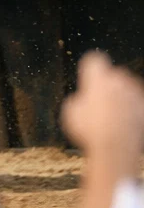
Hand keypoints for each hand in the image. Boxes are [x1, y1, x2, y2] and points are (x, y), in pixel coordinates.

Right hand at [61, 51, 143, 175]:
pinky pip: (138, 103)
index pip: (95, 59)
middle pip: (114, 74)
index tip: (88, 76)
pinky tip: (126, 122)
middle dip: (108, 85)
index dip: (91, 68)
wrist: (116, 149)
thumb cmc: (91, 130)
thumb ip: (79, 98)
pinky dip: (134, 109)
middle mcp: (120, 80)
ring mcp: (136, 93)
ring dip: (123, 97)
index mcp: (98, 77)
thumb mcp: (70, 111)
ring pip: (128, 89)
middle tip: (101, 102)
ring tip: (114, 116)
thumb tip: (84, 100)